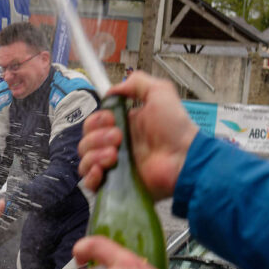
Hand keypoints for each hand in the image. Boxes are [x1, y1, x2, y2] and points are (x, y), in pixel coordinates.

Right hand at [77, 72, 198, 200]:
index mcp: (122, 126)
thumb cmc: (175, 128)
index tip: (111, 120)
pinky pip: (89, 183)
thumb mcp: (160, 92)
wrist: (183, 158)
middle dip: (96, 137)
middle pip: (85, 141)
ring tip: (115, 155)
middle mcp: (115, 146)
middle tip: (118, 138)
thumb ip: (137, 82)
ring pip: (85, 160)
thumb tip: (113, 89)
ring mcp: (114, 167)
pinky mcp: (115, 186)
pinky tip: (102, 170)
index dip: (96, 120)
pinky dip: (91, 175)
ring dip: (95, 155)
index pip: (92, 123)